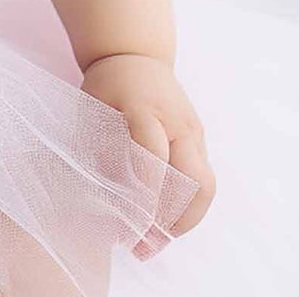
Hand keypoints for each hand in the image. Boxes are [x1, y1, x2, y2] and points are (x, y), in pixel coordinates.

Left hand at [80, 52, 215, 236]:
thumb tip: (106, 197)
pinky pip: (201, 180)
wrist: (136, 54)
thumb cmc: (108, 83)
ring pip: (205, 185)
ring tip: (155, 242)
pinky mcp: (201, 142)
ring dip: (184, 220)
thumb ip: (100, 147)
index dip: (146, 189)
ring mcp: (195, 133)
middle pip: (194, 179)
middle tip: (146, 244)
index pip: (154, 153)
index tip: (130, 220)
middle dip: (174, 218)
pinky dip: (186, 206)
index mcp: (146, 109)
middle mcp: (179, 124)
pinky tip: (163, 224)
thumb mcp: (94, 106)